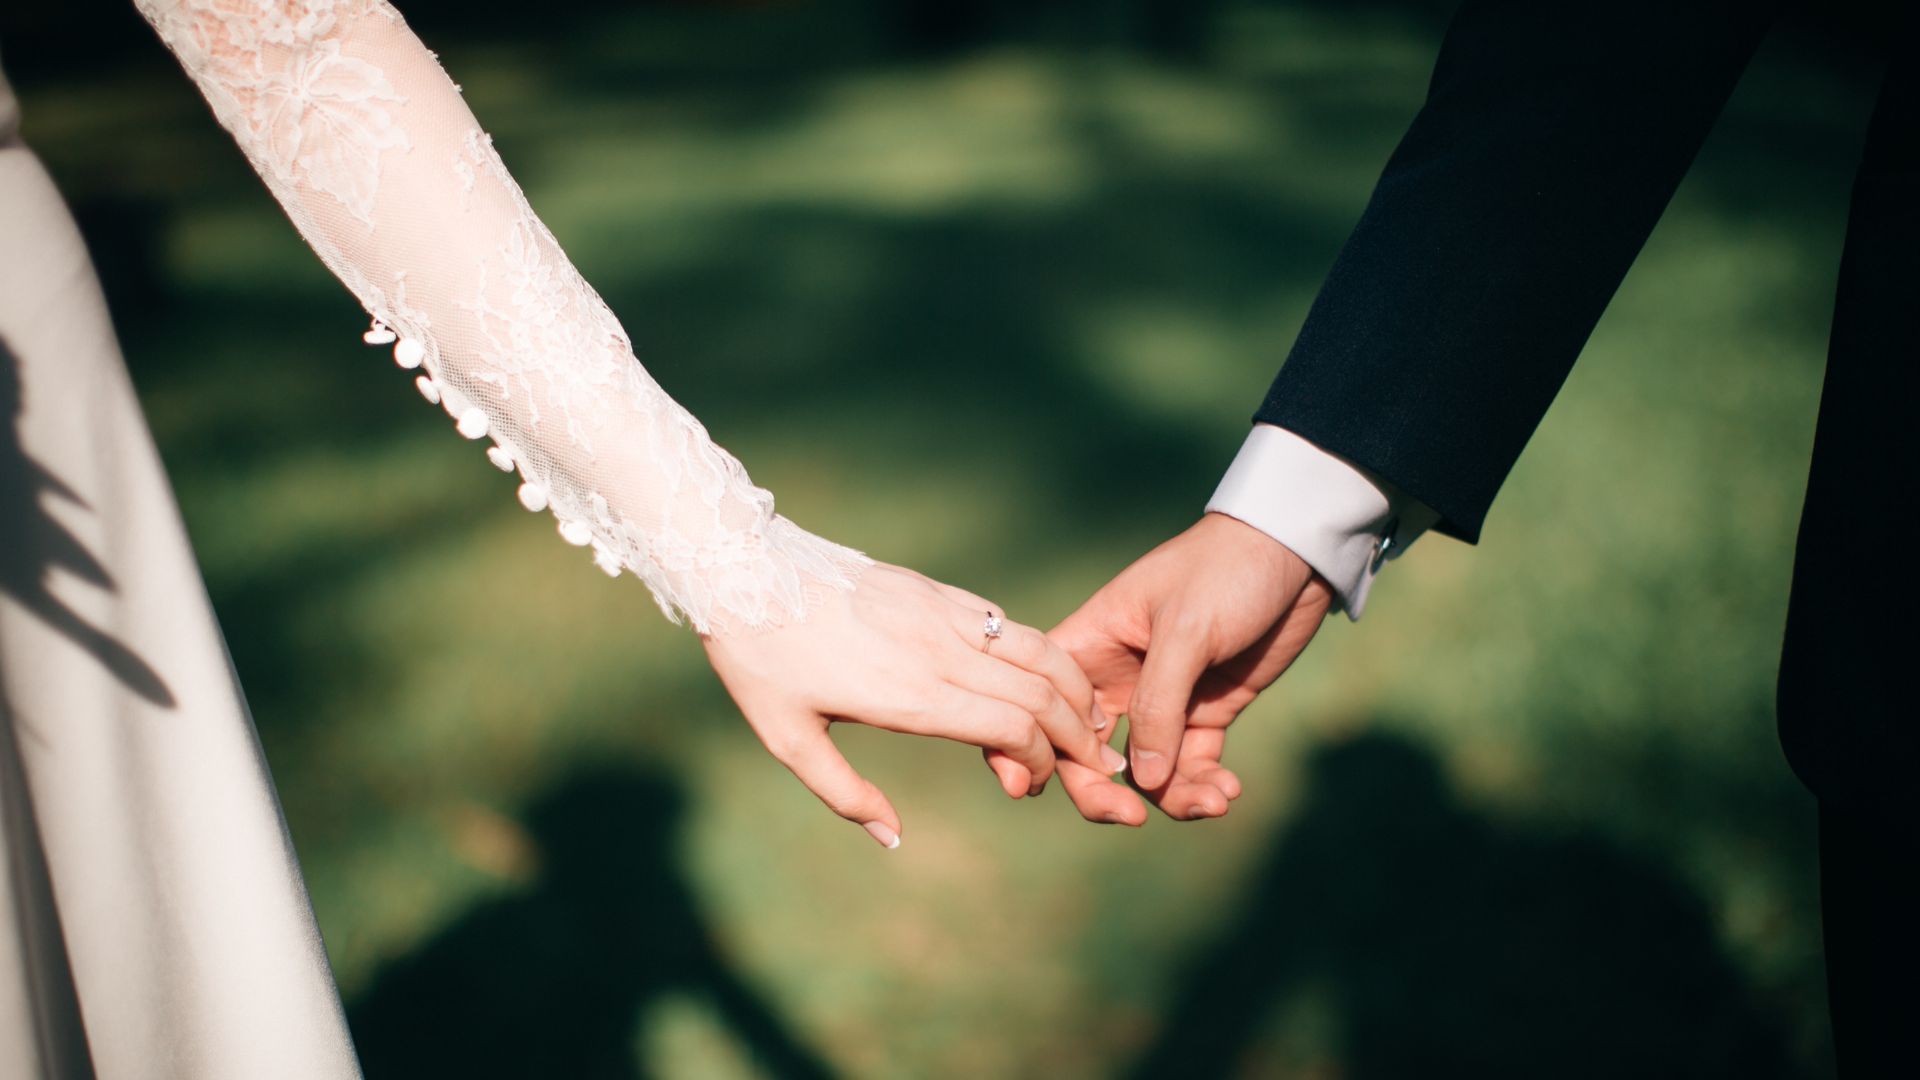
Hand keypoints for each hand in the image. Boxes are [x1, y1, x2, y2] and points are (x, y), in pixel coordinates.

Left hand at [703, 562, 1125, 846]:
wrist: (745, 569)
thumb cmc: (761, 661)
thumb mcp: (788, 740)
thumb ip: (845, 794)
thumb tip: (893, 839)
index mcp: (910, 695)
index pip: (1012, 727)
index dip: (1039, 761)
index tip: (1028, 785)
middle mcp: (939, 651)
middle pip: (1041, 692)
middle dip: (1079, 734)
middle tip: (1094, 764)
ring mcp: (942, 614)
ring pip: (1038, 649)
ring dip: (1075, 688)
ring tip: (1092, 720)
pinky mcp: (936, 590)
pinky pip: (1005, 623)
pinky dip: (1041, 652)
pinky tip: (1046, 675)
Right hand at [1044, 513, 1333, 822]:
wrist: (1295, 553)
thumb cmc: (1226, 571)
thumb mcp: (1186, 630)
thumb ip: (1159, 705)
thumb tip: (1142, 782)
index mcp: (1089, 645)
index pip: (1043, 704)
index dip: (1032, 747)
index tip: (1040, 787)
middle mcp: (1116, 678)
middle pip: (1086, 753)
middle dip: (1103, 793)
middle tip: (1132, 819)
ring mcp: (1162, 699)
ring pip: (1145, 771)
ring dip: (1171, 796)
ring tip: (1213, 801)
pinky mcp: (1206, 711)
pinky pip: (1191, 765)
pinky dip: (1204, 785)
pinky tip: (1228, 791)